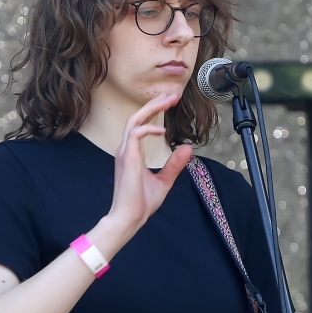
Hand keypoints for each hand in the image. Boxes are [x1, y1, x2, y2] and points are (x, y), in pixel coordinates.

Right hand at [92, 92, 193, 253]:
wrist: (130, 218)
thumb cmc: (142, 203)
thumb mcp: (164, 180)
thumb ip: (174, 164)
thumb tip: (187, 148)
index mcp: (132, 153)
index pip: (140, 124)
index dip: (154, 111)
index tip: (169, 102)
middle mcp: (126, 149)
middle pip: (137, 117)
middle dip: (154, 104)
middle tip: (171, 94)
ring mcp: (125, 152)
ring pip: (134, 120)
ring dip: (151, 109)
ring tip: (167, 101)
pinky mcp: (127, 157)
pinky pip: (135, 133)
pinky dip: (148, 128)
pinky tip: (162, 130)